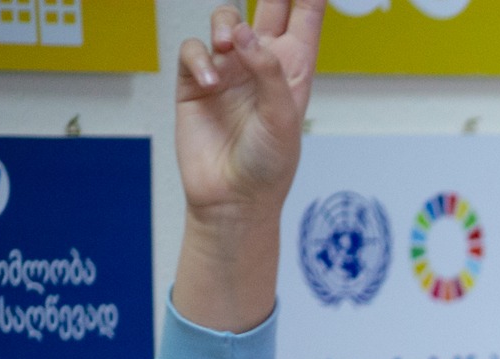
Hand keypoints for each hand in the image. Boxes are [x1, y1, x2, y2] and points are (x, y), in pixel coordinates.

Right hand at [172, 1, 324, 331]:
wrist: (231, 200)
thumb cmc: (268, 168)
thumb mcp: (282, 120)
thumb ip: (268, 72)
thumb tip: (245, 34)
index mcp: (293, 70)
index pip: (305, 19)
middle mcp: (261, 64)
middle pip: (268, 7)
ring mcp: (228, 70)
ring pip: (227, 20)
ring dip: (227, 25)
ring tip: (228, 47)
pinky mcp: (195, 82)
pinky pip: (194, 50)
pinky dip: (199, 60)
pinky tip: (209, 84)